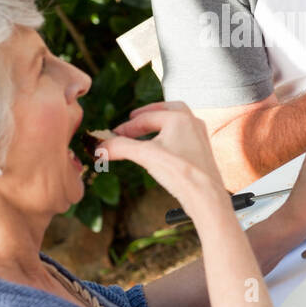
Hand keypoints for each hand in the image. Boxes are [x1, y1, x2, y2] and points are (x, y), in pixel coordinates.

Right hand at [95, 101, 225, 209]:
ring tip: (146, 131)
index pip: (145, 118)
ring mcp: (199, 137)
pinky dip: (169, 137)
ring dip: (160, 124)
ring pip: (177, 123)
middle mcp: (192, 123)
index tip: (113, 134)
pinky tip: (162, 148)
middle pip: (167, 110)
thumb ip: (121, 148)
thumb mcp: (145, 156)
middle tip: (133, 119)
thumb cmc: (181, 173)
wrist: (206, 196)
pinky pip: (183, 136)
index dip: (126, 127)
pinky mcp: (202, 151)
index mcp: (180, 118)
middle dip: (148, 114)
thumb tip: (100, 147)